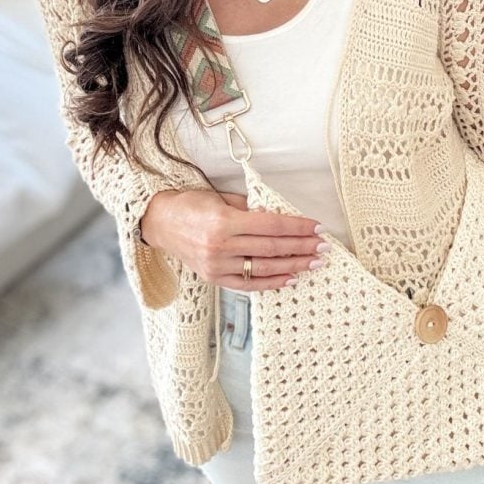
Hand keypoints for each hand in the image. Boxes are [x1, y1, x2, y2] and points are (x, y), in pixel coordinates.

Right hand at [140, 188, 328, 291]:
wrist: (160, 222)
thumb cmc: (192, 205)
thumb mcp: (221, 198)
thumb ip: (250, 209)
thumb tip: (279, 217)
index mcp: (224, 222)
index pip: (271, 225)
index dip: (296, 226)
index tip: (317, 227)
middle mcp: (221, 246)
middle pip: (271, 248)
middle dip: (301, 247)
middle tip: (323, 247)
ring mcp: (217, 266)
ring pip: (263, 268)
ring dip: (292, 266)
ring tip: (314, 263)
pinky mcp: (214, 279)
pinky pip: (248, 284)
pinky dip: (271, 283)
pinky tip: (290, 278)